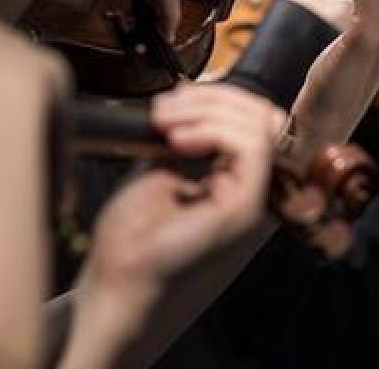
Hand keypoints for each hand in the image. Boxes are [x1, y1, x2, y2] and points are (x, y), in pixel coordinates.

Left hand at [80, 84, 283, 307]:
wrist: (116, 279)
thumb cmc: (132, 237)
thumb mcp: (159, 167)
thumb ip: (185, 137)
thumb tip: (193, 99)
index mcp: (234, 179)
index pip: (253, 120)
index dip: (217, 99)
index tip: (170, 100)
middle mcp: (251, 187)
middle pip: (263, 116)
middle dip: (214, 98)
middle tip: (164, 108)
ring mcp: (252, 198)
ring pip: (260, 125)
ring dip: (209, 110)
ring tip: (165, 122)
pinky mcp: (245, 207)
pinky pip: (252, 148)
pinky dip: (215, 130)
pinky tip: (179, 139)